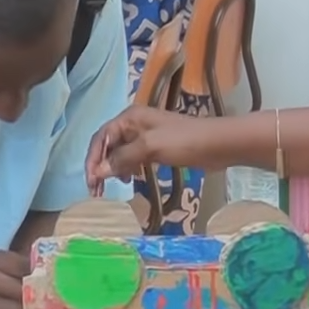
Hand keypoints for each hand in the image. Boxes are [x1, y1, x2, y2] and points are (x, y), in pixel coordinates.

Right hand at [85, 105, 214, 192]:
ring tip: (111, 187)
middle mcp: (134, 124)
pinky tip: (130, 180)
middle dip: (99, 166)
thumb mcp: (150, 148)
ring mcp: (146, 135)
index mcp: (129, 118)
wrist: (218, 144)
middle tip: (96, 190)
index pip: (101, 137)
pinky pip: (133, 157)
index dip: (92, 159)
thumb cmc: (184, 141)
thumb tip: (98, 171)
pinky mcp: (156, 146)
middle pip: (107, 144)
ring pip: (119, 152)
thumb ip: (123, 158)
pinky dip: (127, 168)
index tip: (91, 182)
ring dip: (112, 169)